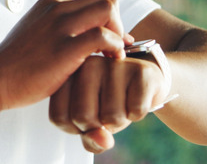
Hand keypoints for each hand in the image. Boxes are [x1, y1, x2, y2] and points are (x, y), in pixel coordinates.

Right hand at [0, 0, 126, 111]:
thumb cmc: (17, 64)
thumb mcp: (37, 32)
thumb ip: (59, 27)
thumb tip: (85, 32)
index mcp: (51, 2)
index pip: (93, 1)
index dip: (108, 21)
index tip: (110, 41)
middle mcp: (57, 8)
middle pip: (106, 0)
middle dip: (117, 23)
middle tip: (115, 47)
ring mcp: (60, 25)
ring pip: (108, 9)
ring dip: (118, 32)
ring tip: (113, 55)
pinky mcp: (65, 47)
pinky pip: (103, 36)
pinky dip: (115, 47)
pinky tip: (111, 61)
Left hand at [48, 54, 168, 152]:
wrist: (146, 82)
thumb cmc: (113, 102)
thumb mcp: (94, 122)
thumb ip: (91, 139)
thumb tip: (103, 140)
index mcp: (68, 76)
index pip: (60, 117)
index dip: (77, 129)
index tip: (88, 119)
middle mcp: (88, 65)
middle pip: (82, 117)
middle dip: (99, 127)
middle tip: (107, 113)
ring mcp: (113, 65)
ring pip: (111, 117)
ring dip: (120, 121)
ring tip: (123, 104)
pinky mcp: (140, 71)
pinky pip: (136, 111)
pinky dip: (137, 114)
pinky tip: (136, 99)